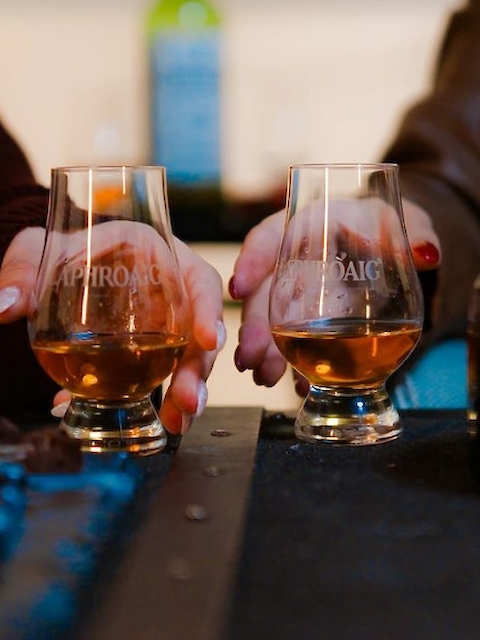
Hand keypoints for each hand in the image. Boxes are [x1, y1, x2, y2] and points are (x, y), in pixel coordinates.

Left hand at [0, 227, 224, 434]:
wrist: (61, 270)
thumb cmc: (62, 250)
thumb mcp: (41, 248)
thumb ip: (23, 269)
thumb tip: (5, 304)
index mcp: (158, 256)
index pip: (200, 281)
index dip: (209, 311)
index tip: (206, 341)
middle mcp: (172, 293)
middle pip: (200, 332)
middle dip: (199, 370)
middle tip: (187, 402)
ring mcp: (167, 324)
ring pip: (189, 360)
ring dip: (187, 393)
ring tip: (176, 422)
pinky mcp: (154, 350)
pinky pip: (163, 376)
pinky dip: (154, 401)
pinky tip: (144, 420)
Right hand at [229, 198, 440, 392]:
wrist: (393, 249)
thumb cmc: (389, 229)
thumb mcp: (404, 223)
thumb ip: (418, 234)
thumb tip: (426, 253)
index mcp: (310, 225)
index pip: (271, 235)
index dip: (252, 260)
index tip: (239, 287)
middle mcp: (297, 259)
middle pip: (267, 289)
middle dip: (254, 325)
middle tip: (250, 355)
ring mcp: (301, 291)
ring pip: (275, 320)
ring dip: (267, 351)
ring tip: (264, 377)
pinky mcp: (309, 317)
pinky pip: (298, 341)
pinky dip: (298, 364)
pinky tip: (298, 383)